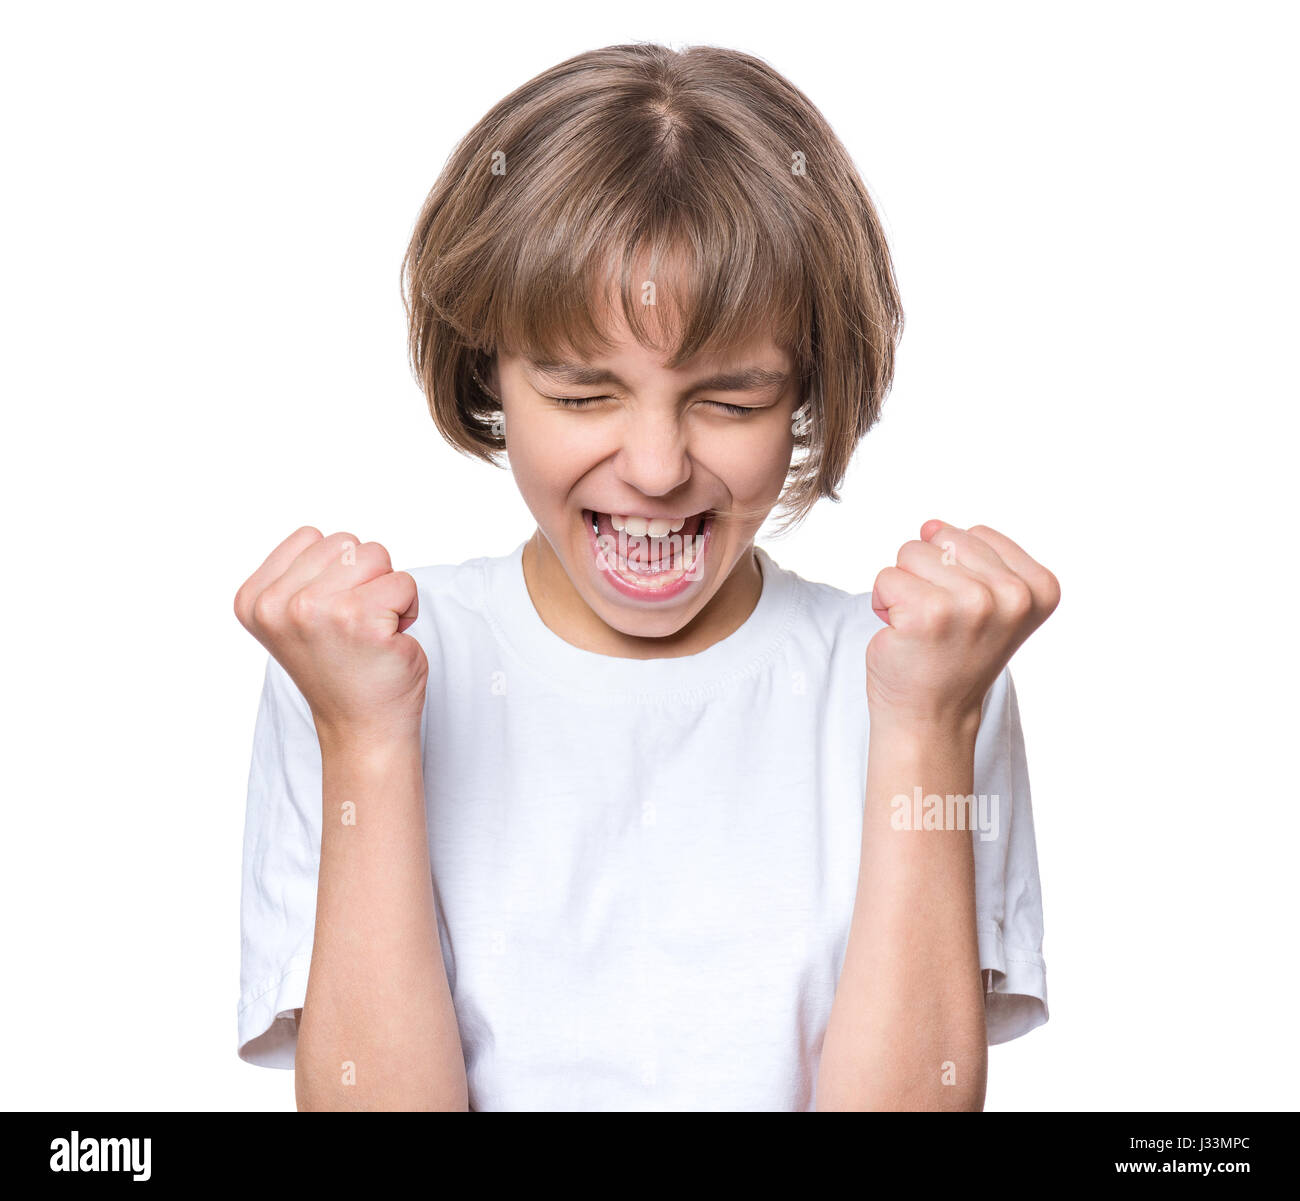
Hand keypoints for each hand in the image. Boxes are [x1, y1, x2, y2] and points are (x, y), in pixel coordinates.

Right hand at [234, 526, 427, 744]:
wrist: (361, 729)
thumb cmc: (340, 670)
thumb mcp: (293, 618)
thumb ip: (299, 577)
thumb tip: (332, 542)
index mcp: (253, 599)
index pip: (312, 537)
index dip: (335, 571)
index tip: (330, 614)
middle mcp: (277, 604)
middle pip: (346, 542)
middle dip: (364, 577)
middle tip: (356, 625)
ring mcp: (316, 610)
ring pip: (376, 554)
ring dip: (386, 589)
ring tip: (372, 629)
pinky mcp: (360, 620)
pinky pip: (404, 583)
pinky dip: (408, 608)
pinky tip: (391, 640)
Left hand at [867, 520, 1059, 733]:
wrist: (931, 716)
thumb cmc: (953, 656)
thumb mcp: (990, 600)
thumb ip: (971, 553)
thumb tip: (930, 525)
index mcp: (1040, 588)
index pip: (974, 533)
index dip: (957, 569)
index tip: (967, 614)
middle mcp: (1014, 596)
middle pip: (942, 538)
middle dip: (928, 574)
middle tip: (940, 623)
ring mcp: (973, 604)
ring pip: (911, 553)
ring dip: (905, 588)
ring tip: (922, 628)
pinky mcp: (927, 615)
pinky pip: (886, 578)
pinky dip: (883, 603)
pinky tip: (902, 635)